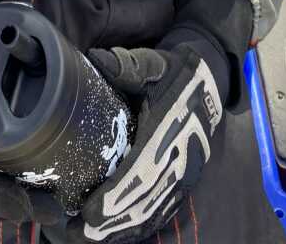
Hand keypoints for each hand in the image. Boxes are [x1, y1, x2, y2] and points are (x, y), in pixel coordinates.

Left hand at [74, 39, 225, 242]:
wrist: (208, 82)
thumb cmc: (174, 72)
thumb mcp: (154, 62)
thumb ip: (128, 64)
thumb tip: (97, 59)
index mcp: (170, 129)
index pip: (143, 171)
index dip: (117, 195)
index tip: (90, 210)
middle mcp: (181, 157)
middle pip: (145, 200)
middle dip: (111, 222)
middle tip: (77, 231)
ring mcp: (186, 174)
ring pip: (153, 212)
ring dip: (121, 230)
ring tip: (86, 237)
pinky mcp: (186, 182)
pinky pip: (162, 212)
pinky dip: (139, 227)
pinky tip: (116, 234)